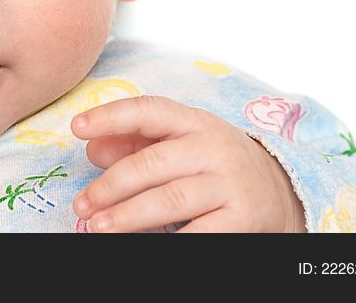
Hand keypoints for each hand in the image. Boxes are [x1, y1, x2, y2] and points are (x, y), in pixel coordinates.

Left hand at [71, 95, 306, 231]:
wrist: (279, 189)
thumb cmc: (211, 162)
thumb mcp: (179, 142)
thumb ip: (134, 142)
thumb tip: (93, 149)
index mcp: (193, 122)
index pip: (148, 110)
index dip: (111, 116)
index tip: (77, 127)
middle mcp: (212, 148)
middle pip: (152, 163)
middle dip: (111, 185)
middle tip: (83, 204)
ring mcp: (229, 183)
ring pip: (170, 200)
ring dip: (128, 216)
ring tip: (98, 228)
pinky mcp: (242, 219)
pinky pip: (198, 234)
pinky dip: (167, 242)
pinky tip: (141, 246)